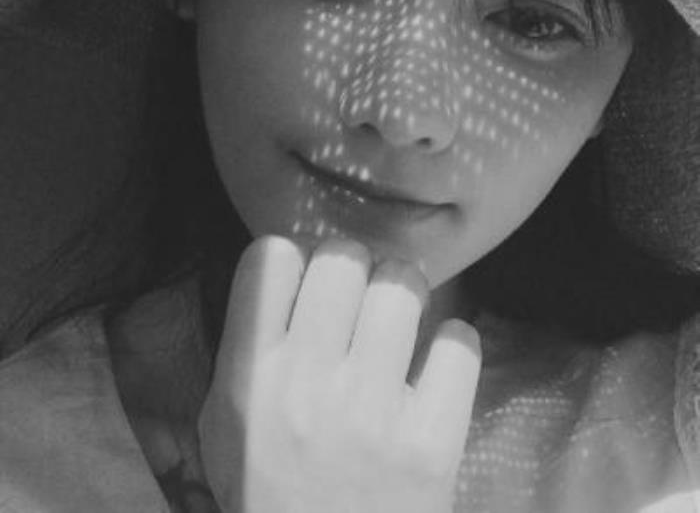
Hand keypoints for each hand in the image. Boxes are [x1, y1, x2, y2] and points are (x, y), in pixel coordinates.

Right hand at [198, 235, 480, 512]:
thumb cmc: (270, 496)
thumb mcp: (225, 427)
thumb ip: (245, 348)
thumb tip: (287, 272)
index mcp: (248, 378)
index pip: (269, 257)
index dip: (293, 258)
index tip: (308, 280)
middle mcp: (305, 386)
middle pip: (342, 257)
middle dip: (355, 265)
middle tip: (360, 293)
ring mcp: (369, 414)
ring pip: (401, 285)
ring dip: (404, 290)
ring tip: (401, 317)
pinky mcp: (429, 446)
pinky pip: (458, 345)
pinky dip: (454, 344)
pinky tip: (439, 363)